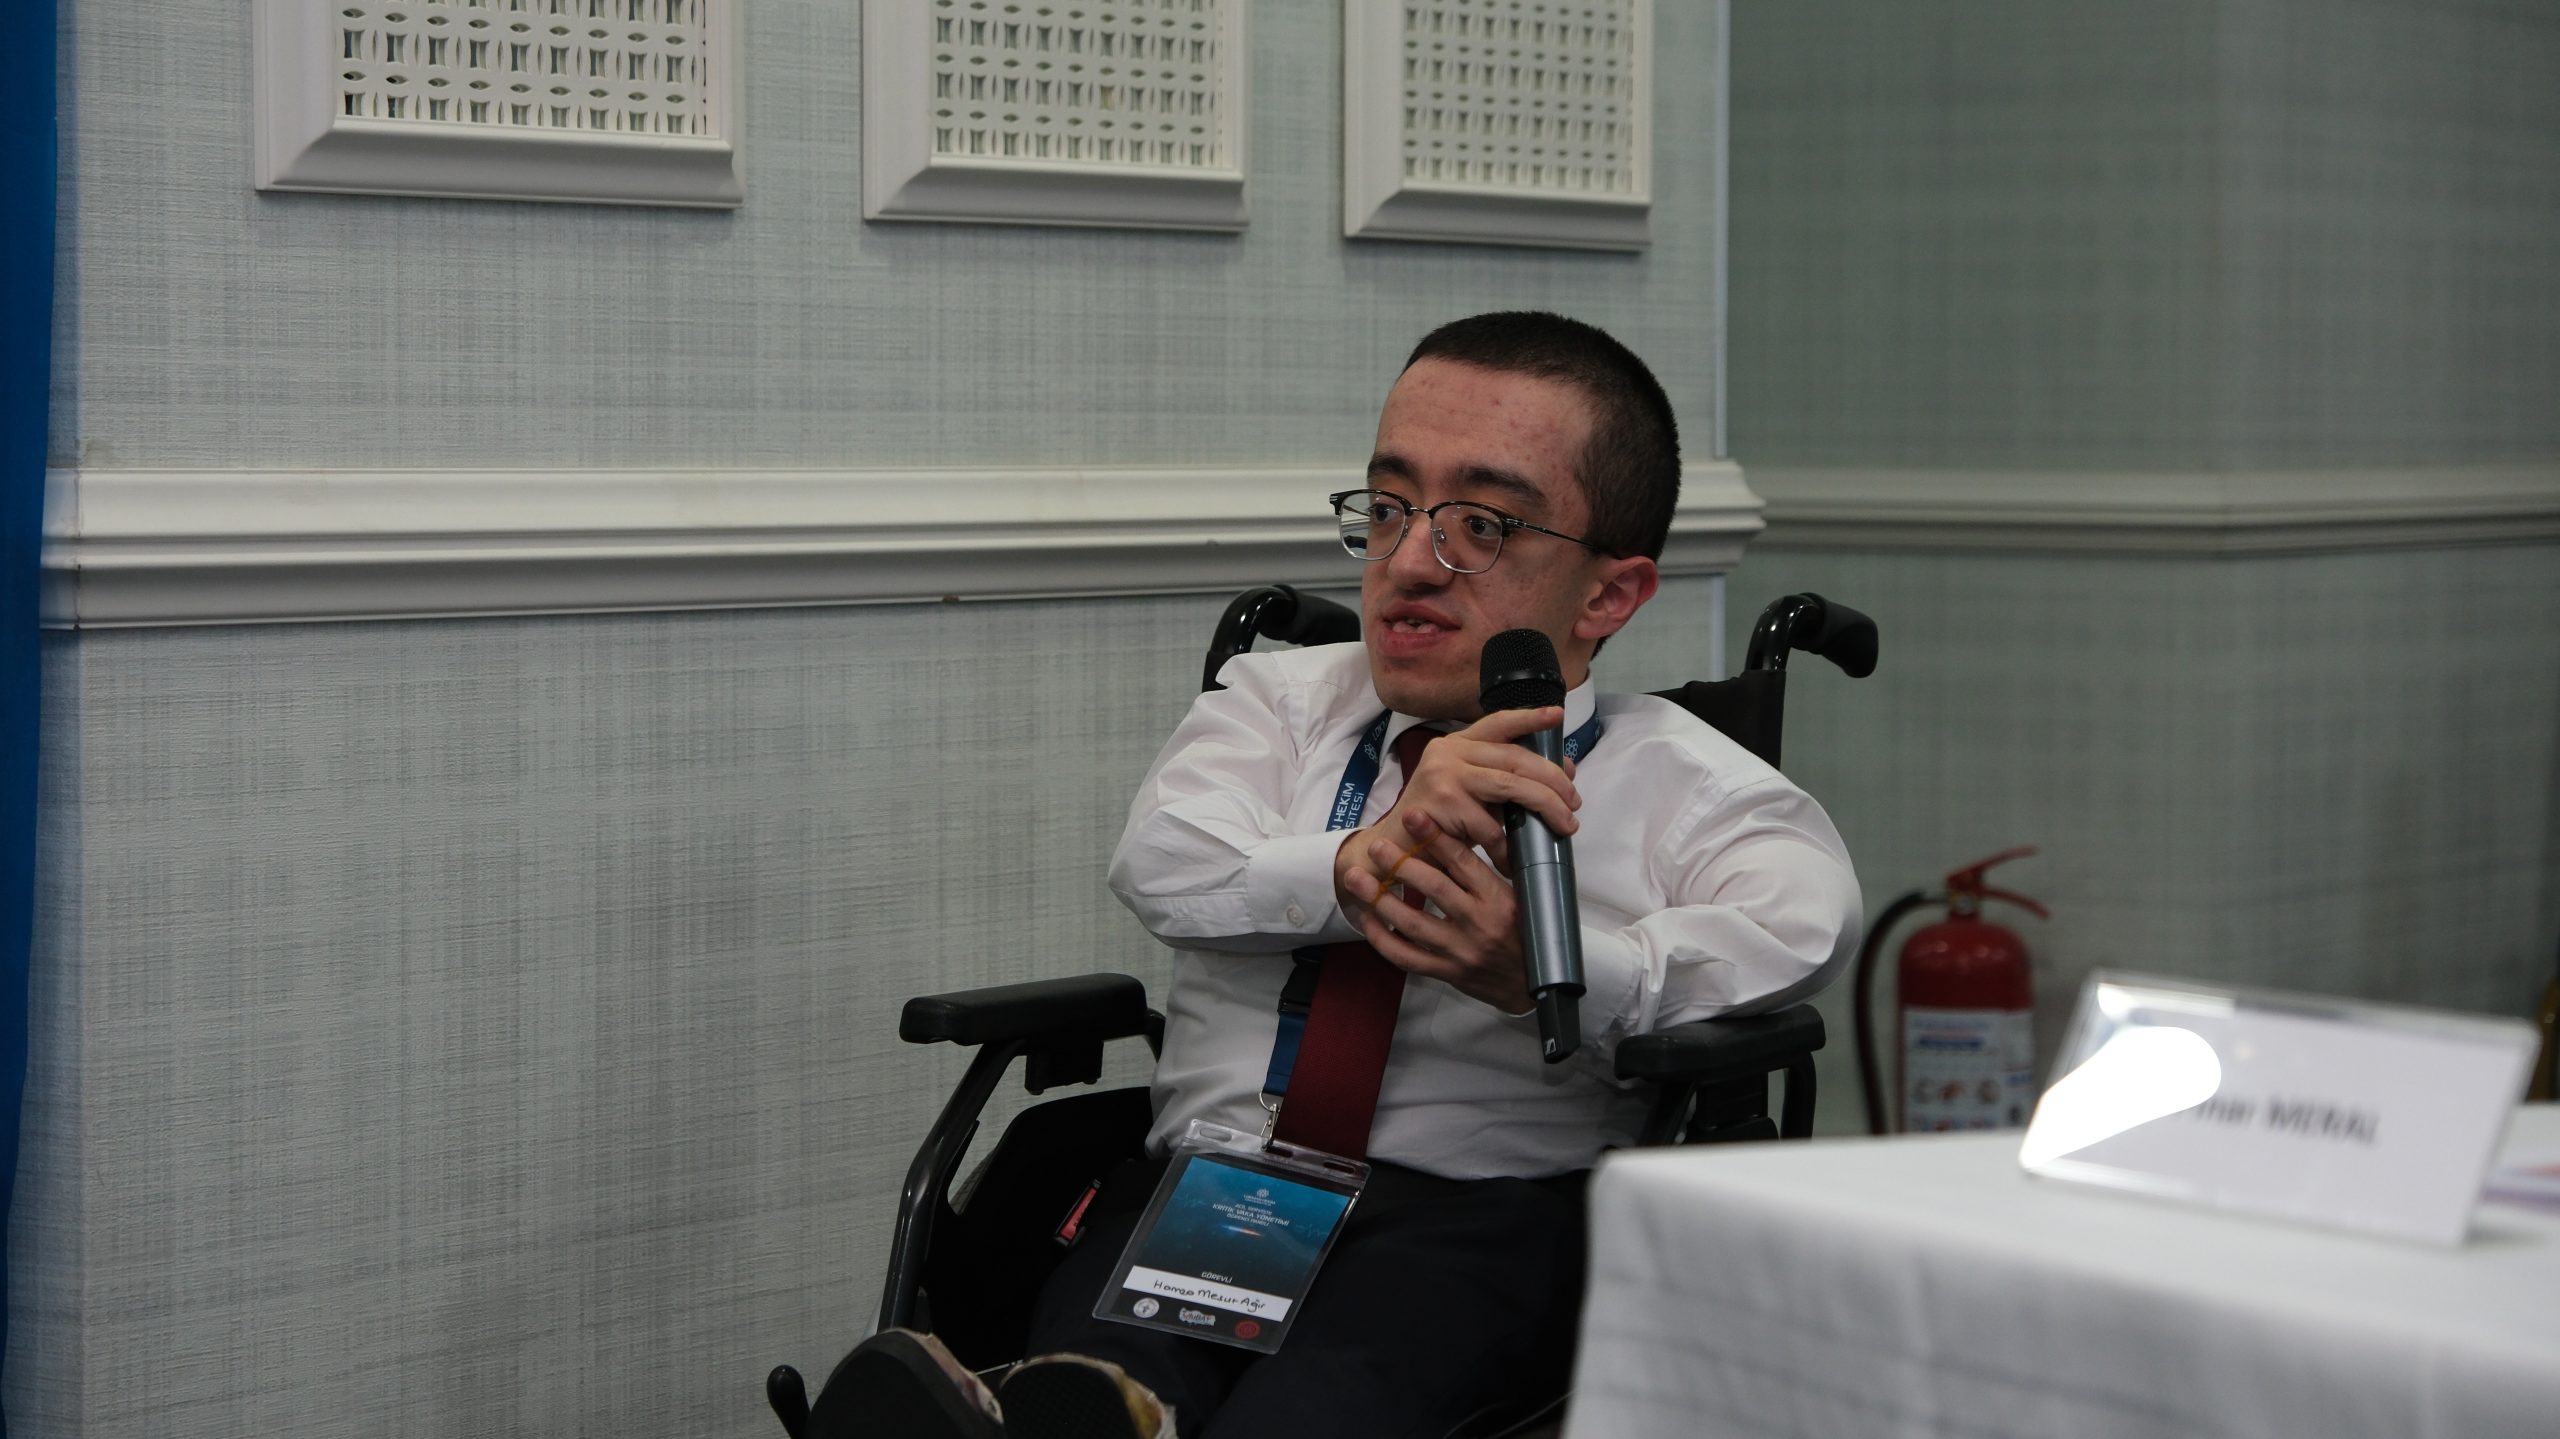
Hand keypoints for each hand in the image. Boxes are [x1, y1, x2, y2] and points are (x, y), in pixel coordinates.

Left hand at [1339, 810, 1533, 1013]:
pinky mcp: (1447, 973)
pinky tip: (1367, 920)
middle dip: (1401, 863)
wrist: (1536, 985)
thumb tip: (1470, 832)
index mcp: (1500, 900)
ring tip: (1356, 878)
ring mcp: (1461, 951)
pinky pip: (1407, 957)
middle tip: (1376, 846)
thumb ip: (1495, 873)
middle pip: (1434, 888)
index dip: (1435, 837)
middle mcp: (1480, 924)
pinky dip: (1382, 939)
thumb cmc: (1529, 934)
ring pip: (1412, 923)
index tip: (1413, 816)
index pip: (1463, 862)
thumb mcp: (1524, 899)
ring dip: (1380, 898)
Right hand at [1373, 706, 1581, 860]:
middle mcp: (1448, 752)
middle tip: (1575, 802)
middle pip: (1515, 757)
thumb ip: (1510, 781)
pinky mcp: (1441, 802)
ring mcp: (1443, 774)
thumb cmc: (1439, 824)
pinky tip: (1516, 860)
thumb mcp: (1474, 795)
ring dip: (1545, 808)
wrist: (1394, 850)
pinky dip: (1509, 847)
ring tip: (1565, 826)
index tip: (1557, 715)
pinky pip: (1490, 825)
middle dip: (1553, 780)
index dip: (1529, 717)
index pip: (1498, 722)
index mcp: (1457, 744)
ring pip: (1511, 786)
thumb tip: (1566, 771)